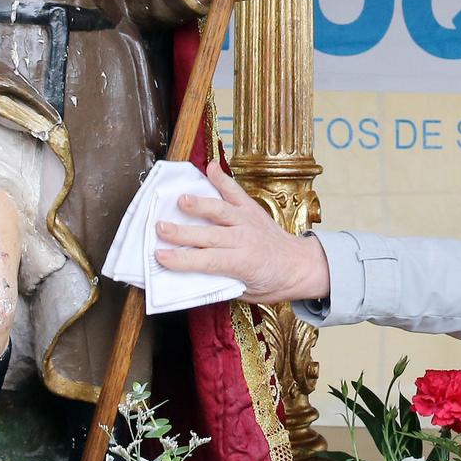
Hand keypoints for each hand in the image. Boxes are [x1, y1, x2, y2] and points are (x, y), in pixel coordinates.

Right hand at [154, 161, 330, 302]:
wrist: (300, 265)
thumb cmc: (271, 282)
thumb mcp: (246, 292)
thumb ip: (220, 283)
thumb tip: (190, 277)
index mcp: (243, 263)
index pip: (207, 261)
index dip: (183, 260)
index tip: (160, 256)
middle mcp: (245, 239)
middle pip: (208, 235)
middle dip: (182, 232)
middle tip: (159, 229)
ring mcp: (248, 221)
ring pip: (220, 210)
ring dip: (199, 204)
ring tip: (180, 199)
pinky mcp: (252, 209)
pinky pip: (235, 192)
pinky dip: (223, 179)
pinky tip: (210, 167)